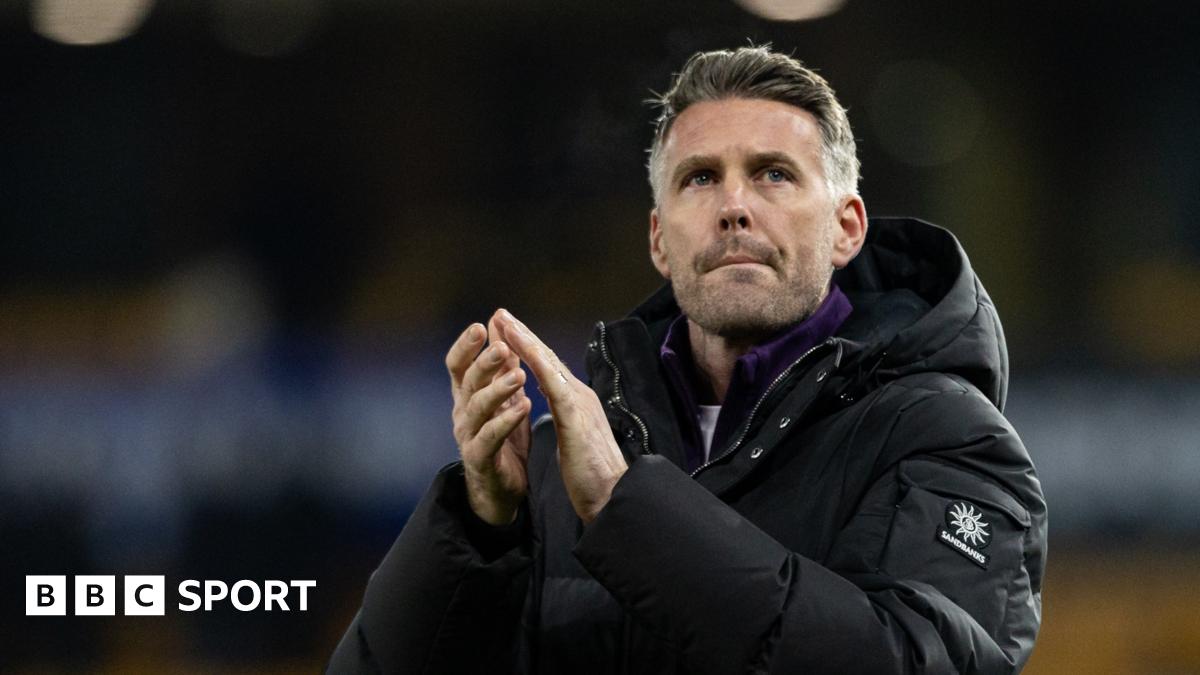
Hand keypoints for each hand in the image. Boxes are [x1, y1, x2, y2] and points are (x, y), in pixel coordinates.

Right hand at [446, 318, 531, 525]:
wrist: (502, 489)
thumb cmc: (503, 439)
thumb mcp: (504, 397)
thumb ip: (501, 365)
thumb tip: (500, 326)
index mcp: (466, 396)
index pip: (458, 365)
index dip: (466, 345)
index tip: (481, 325)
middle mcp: (462, 413)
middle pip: (468, 381)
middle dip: (484, 362)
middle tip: (503, 346)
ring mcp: (468, 436)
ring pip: (478, 408)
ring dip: (498, 389)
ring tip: (519, 375)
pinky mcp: (480, 458)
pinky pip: (491, 437)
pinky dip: (507, 421)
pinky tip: (524, 407)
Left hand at [492, 309, 626, 524]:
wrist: (613, 496)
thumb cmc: (593, 475)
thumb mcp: (574, 439)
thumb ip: (567, 419)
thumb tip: (559, 408)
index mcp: (576, 403)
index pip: (548, 369)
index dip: (528, 348)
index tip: (508, 331)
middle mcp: (579, 396)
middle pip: (547, 358)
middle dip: (523, 334)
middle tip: (501, 313)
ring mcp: (579, 403)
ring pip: (549, 364)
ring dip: (526, 339)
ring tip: (505, 321)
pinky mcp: (575, 417)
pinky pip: (552, 383)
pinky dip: (536, 363)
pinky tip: (522, 349)